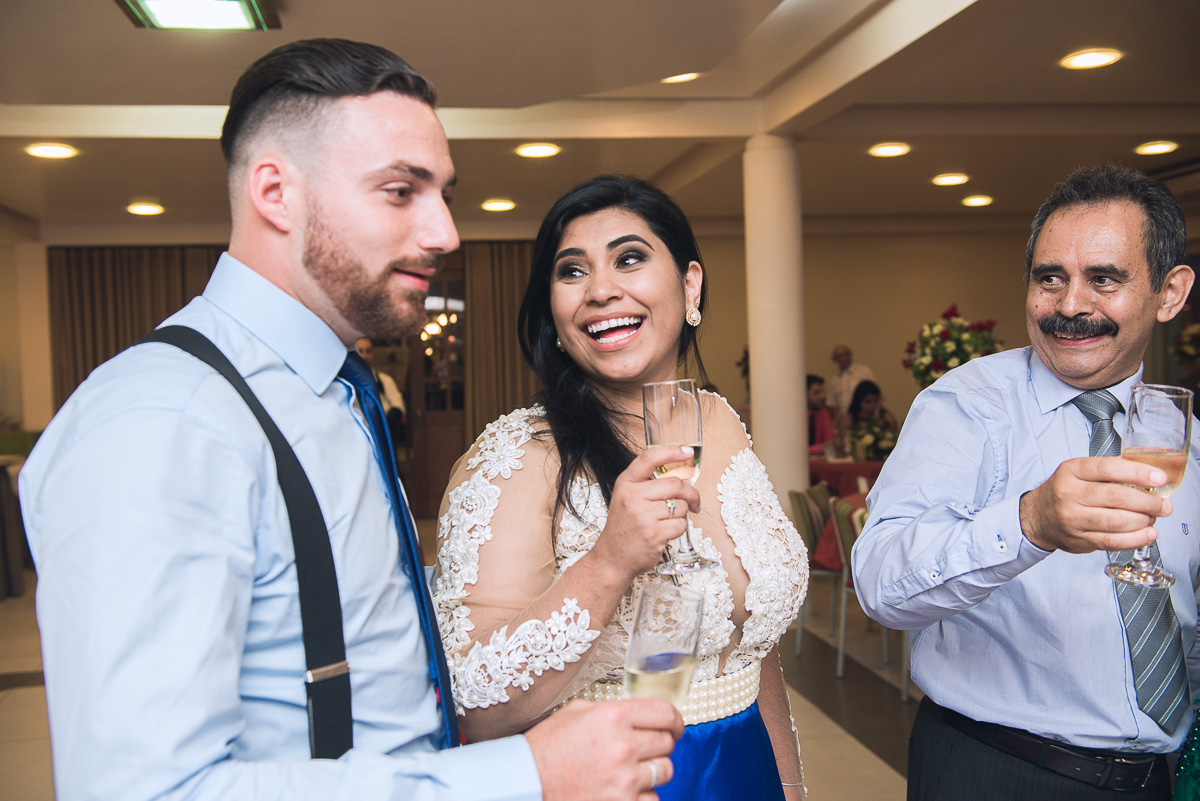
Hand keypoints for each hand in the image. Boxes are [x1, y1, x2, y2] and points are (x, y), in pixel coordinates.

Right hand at [525, 698, 682, 800]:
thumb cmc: (547, 747)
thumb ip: (612, 710)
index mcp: (613, 716)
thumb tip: (638, 714)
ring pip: (664, 771)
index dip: (675, 720)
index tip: (674, 726)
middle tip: (642, 749)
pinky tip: (623, 789)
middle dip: (658, 745)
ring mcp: (624, 779)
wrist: (527, 781)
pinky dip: (642, 796)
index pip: (665, 712)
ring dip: (652, 771)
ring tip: (630, 770)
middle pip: (667, 742)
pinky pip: (652, 800)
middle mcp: (623, 746)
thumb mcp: (577, 712)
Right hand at [587, 445, 701, 580]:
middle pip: (675, 484)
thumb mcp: (626, 498)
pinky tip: (666, 532)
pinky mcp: (654, 534)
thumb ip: (648, 484)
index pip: (649, 459)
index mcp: (626, 484)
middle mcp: (632, 497)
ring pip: (681, 506)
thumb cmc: (623, 528)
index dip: (671, 451)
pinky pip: (681, 524)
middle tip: (694, 501)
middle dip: (691, 493)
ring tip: (669, 521)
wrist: (612, 558)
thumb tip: (683, 473)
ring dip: (682, 514)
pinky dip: (679, 529)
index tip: (687, 451)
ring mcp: (643, 516)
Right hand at [1019, 456, 1172, 552]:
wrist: (1037, 517)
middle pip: (1116, 497)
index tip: (1160, 479)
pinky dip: (1136, 539)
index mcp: (1072, 471)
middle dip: (1148, 502)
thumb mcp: (1079, 471)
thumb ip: (1110, 469)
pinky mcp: (1079, 539)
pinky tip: (1148, 533)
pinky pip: (1112, 542)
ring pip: (1117, 522)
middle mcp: (1069, 494)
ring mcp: (1072, 519)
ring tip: (1154, 518)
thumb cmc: (1065, 491)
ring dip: (1144, 521)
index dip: (1138, 473)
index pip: (1108, 469)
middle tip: (1164, 505)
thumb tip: (1149, 471)